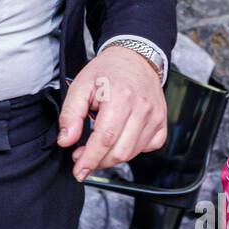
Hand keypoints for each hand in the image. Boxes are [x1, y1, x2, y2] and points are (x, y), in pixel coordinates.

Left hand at [57, 45, 166, 181]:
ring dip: (112, 158)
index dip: (90, 159)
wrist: (134, 58)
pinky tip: (120, 139)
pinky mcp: (162, 122)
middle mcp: (142, 108)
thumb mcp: (80, 86)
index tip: (79, 171)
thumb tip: (66, 140)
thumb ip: (70, 114)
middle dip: (98, 161)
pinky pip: (146, 148)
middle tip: (83, 157)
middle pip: (120, 151)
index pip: (105, 138)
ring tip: (98, 147)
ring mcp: (155, 116)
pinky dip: (131, 150)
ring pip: (132, 153)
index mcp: (120, 97)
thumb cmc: (107, 71)